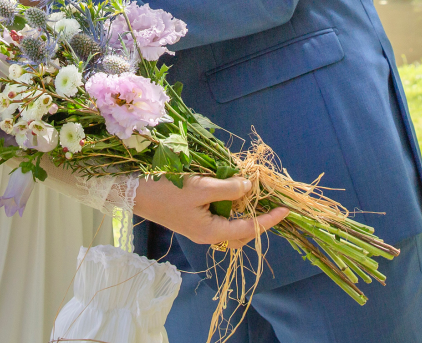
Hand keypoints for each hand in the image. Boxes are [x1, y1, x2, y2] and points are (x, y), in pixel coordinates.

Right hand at [133, 174, 288, 246]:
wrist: (135, 193)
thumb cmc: (167, 191)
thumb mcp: (200, 187)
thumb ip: (227, 188)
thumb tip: (249, 188)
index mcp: (211, 232)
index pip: (248, 229)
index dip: (268, 220)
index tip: (285, 210)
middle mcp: (208, 234)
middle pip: (241, 231)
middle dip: (257, 217)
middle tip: (269, 200)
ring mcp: (199, 228)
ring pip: (230, 223)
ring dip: (242, 209)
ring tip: (251, 191)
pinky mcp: (192, 219)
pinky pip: (219, 215)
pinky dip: (229, 204)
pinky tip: (229, 188)